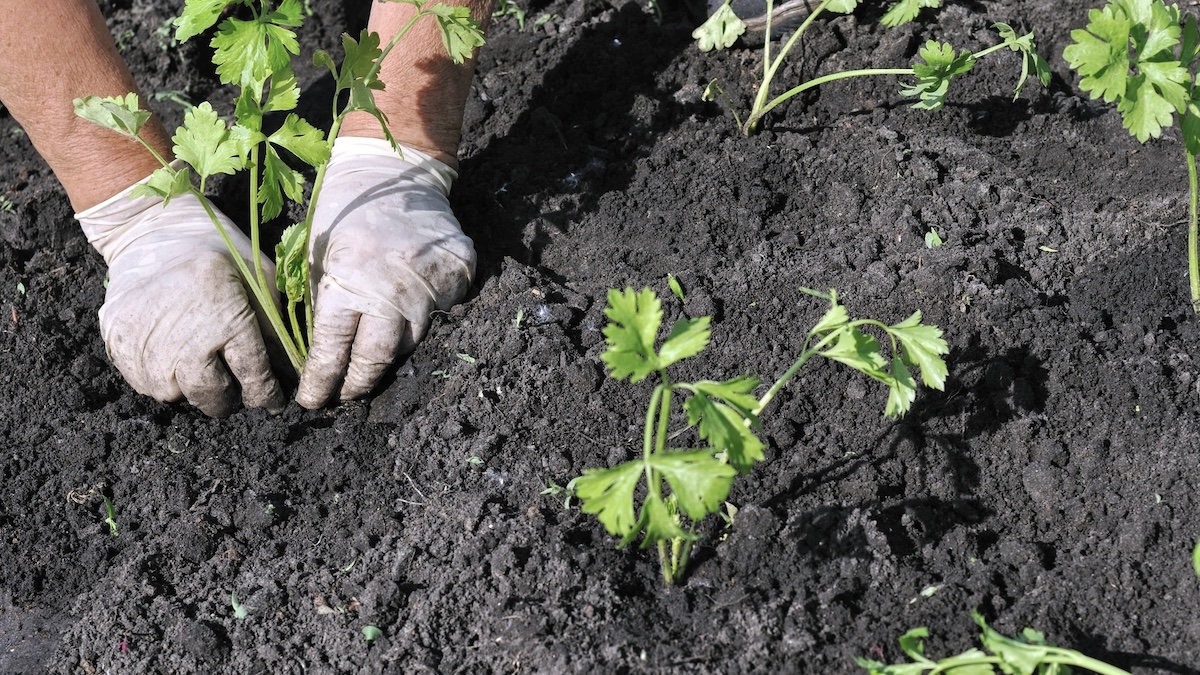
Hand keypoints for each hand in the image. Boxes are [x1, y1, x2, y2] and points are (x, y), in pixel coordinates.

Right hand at [76, 181, 285, 416]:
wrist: (150, 230)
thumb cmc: (216, 250)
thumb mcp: (258, 278)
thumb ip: (274, 326)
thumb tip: (291, 371)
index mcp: (227, 319)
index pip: (253, 378)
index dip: (266, 395)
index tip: (271, 401)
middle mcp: (185, 339)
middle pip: (211, 396)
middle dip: (226, 398)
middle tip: (231, 388)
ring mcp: (147, 345)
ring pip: (174, 394)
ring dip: (189, 387)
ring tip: (197, 363)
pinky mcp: (118, 343)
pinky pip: (143, 382)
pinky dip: (160, 376)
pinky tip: (170, 354)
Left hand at [296, 137, 475, 407]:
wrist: (396, 172)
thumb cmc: (346, 209)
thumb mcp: (318, 253)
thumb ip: (321, 301)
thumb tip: (315, 351)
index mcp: (348, 282)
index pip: (332, 349)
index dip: (320, 380)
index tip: (311, 399)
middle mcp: (392, 291)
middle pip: (376, 359)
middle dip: (355, 384)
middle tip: (342, 396)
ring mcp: (430, 286)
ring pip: (411, 343)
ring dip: (388, 359)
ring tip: (369, 369)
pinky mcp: (457, 278)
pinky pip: (440, 317)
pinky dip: (422, 325)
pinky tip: (404, 324)